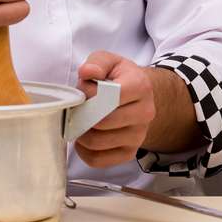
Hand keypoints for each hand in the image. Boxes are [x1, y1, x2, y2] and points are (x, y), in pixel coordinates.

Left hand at [73, 51, 155, 167]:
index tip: (84, 90)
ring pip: (98, 142)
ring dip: (81, 133)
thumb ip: (97, 62)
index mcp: (140, 87)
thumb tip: (87, 72)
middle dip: (82, 115)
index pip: (111, 96)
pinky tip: (83, 138)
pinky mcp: (129, 153)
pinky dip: (84, 151)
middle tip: (77, 108)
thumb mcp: (110, 61)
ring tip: (79, 122)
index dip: (90, 93)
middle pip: (103, 122)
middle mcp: (144, 114)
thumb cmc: (119, 78)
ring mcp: (138, 136)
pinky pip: (99, 160)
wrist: (137, 98)